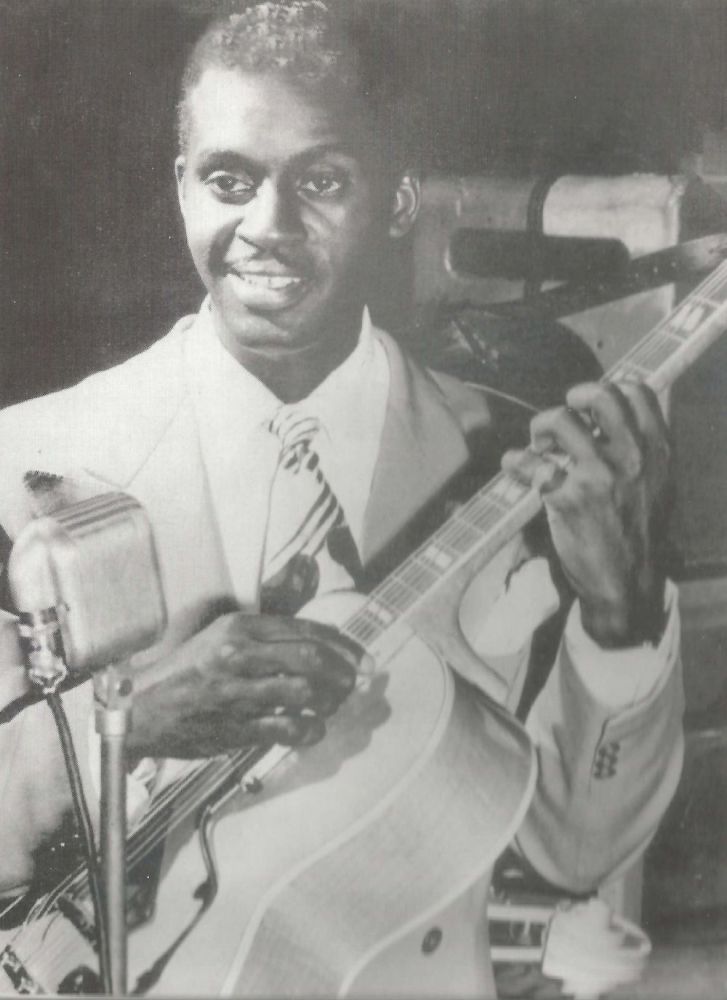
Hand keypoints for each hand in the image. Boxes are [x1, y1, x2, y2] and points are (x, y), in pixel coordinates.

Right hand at [127, 612, 362, 759]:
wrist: (142, 710)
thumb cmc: (187, 672)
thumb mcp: (221, 637)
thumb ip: (264, 636)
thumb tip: (317, 642)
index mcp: (239, 629)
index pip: (304, 630)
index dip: (342, 644)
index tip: (362, 656)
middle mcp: (240, 656)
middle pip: (311, 658)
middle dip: (344, 670)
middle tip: (356, 681)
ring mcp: (238, 693)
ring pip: (304, 692)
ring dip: (331, 700)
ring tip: (333, 703)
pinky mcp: (235, 727)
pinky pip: (287, 729)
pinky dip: (311, 730)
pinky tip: (314, 729)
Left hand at [502, 381, 670, 647]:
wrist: (627, 583)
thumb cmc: (639, 533)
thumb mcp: (659, 485)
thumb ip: (643, 450)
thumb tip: (612, 419)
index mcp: (657, 450)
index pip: (637, 392)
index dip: (609, 389)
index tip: (590, 405)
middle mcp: (630, 456)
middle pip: (597, 395)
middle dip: (572, 399)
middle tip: (560, 422)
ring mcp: (598, 476)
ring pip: (559, 421)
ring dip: (540, 429)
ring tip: (539, 447)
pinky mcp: (567, 499)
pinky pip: (530, 463)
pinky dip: (515, 461)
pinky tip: (515, 467)